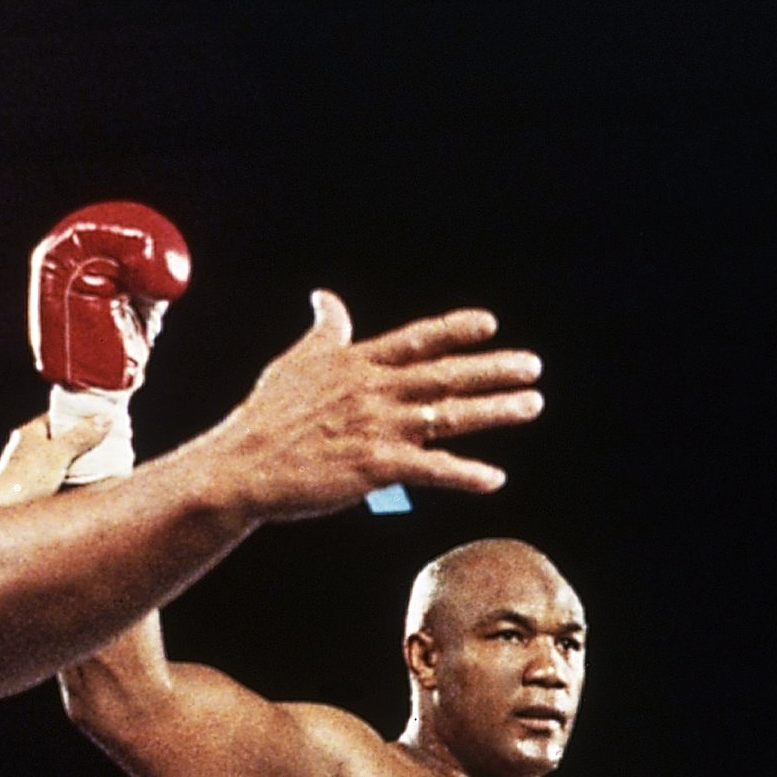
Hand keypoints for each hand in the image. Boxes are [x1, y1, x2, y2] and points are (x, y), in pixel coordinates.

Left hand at [0, 415, 119, 511]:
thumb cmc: (23, 482)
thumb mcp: (57, 455)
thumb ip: (80, 437)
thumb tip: (105, 419)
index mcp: (29, 433)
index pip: (58, 417)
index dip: (79, 417)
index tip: (102, 418)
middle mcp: (28, 450)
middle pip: (63, 440)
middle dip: (85, 443)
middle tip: (110, 444)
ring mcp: (31, 472)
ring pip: (63, 462)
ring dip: (83, 465)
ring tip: (107, 466)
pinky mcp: (35, 493)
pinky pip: (62, 482)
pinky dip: (76, 483)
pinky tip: (91, 489)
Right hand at [197, 293, 542, 521]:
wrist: (243, 467)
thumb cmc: (266, 417)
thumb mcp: (296, 362)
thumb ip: (325, 331)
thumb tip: (327, 297)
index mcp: (358, 364)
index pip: (417, 340)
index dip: (456, 330)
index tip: (490, 324)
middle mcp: (374, 390)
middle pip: (446, 374)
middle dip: (495, 368)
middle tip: (533, 367)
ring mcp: (376, 427)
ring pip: (448, 415)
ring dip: (495, 410)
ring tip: (532, 405)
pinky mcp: (374, 467)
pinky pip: (430, 469)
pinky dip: (464, 474)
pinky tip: (494, 479)